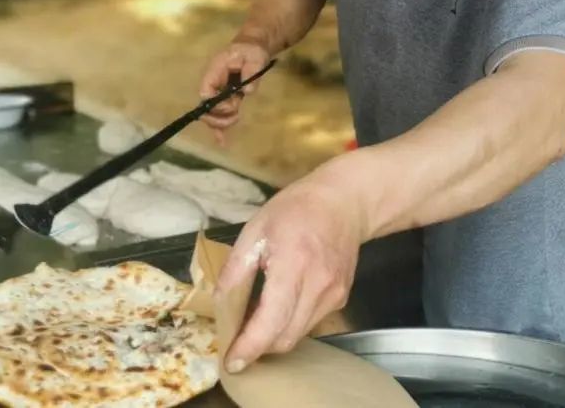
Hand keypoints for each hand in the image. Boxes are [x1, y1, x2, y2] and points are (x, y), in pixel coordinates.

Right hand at [198, 39, 270, 145]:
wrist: (252, 48)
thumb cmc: (252, 50)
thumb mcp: (255, 56)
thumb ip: (251, 71)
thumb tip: (246, 91)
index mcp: (214, 71)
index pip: (206, 91)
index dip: (215, 104)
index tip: (233, 105)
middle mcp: (212, 83)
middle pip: (206, 107)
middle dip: (220, 116)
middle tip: (237, 114)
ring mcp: (217, 92)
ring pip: (212, 114)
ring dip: (222, 122)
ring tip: (237, 118)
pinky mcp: (224, 98)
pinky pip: (219, 115)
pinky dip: (221, 128)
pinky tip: (223, 141)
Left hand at [216, 168, 363, 371]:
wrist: (344, 202)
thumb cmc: (296, 209)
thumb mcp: (255, 229)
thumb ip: (236, 269)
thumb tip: (220, 304)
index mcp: (293, 264)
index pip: (271, 320)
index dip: (250, 347)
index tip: (232, 362)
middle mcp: (318, 285)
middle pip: (285, 337)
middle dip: (258, 347)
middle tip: (236, 341)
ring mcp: (334, 294)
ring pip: (298, 335)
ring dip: (273, 337)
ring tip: (254, 322)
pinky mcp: (341, 298)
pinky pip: (310, 323)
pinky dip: (289, 324)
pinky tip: (278, 308)